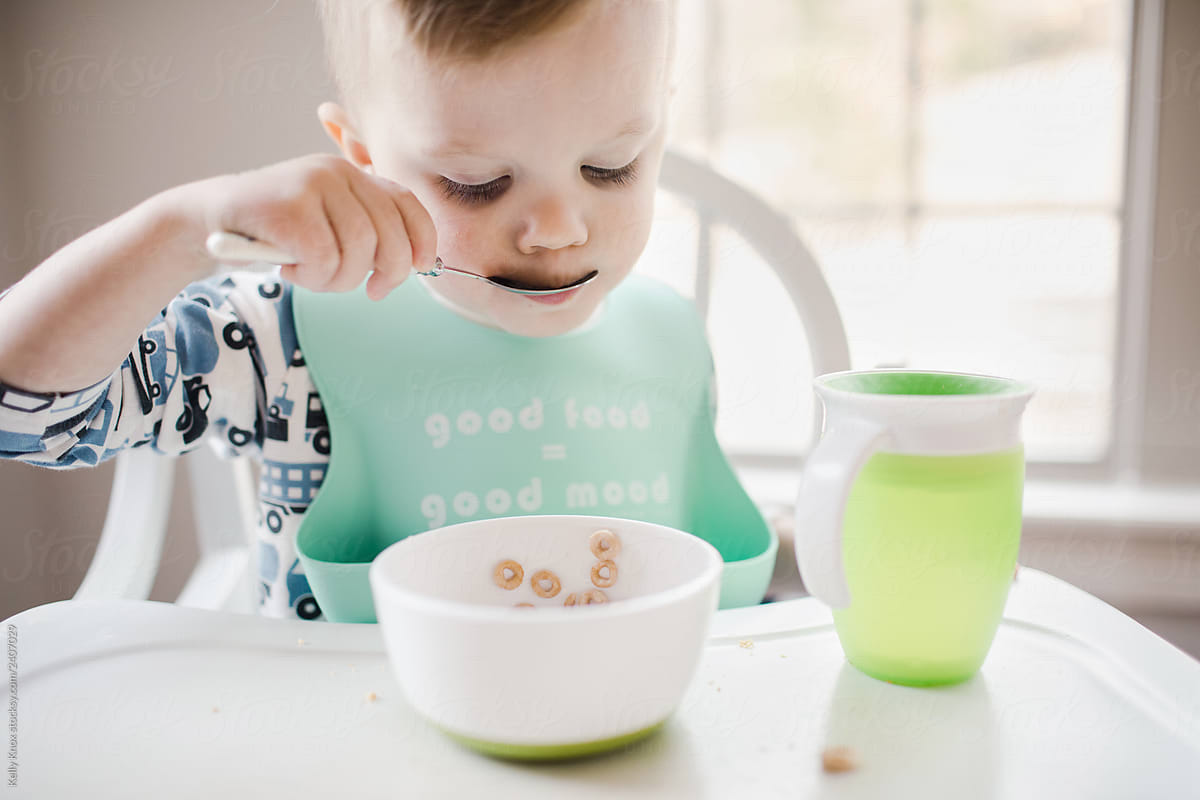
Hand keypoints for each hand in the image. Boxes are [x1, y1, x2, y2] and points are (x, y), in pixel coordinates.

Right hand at [192, 154, 436, 300]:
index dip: (423, 240)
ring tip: (312, 276)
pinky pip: (325, 261)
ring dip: (339, 281)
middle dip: (387, 274)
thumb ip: (368, 235)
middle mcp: (336, 173)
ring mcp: (312, 186)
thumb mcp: (327, 225)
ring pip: (359, 253)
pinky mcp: (290, 208)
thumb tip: (414, 265)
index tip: (419, 269)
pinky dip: (311, 278)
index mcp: (352, 175)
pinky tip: (290, 270)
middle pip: (389, 236)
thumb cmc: (277, 234)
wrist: (207, 221)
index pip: (408, 204)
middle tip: (370, 291)